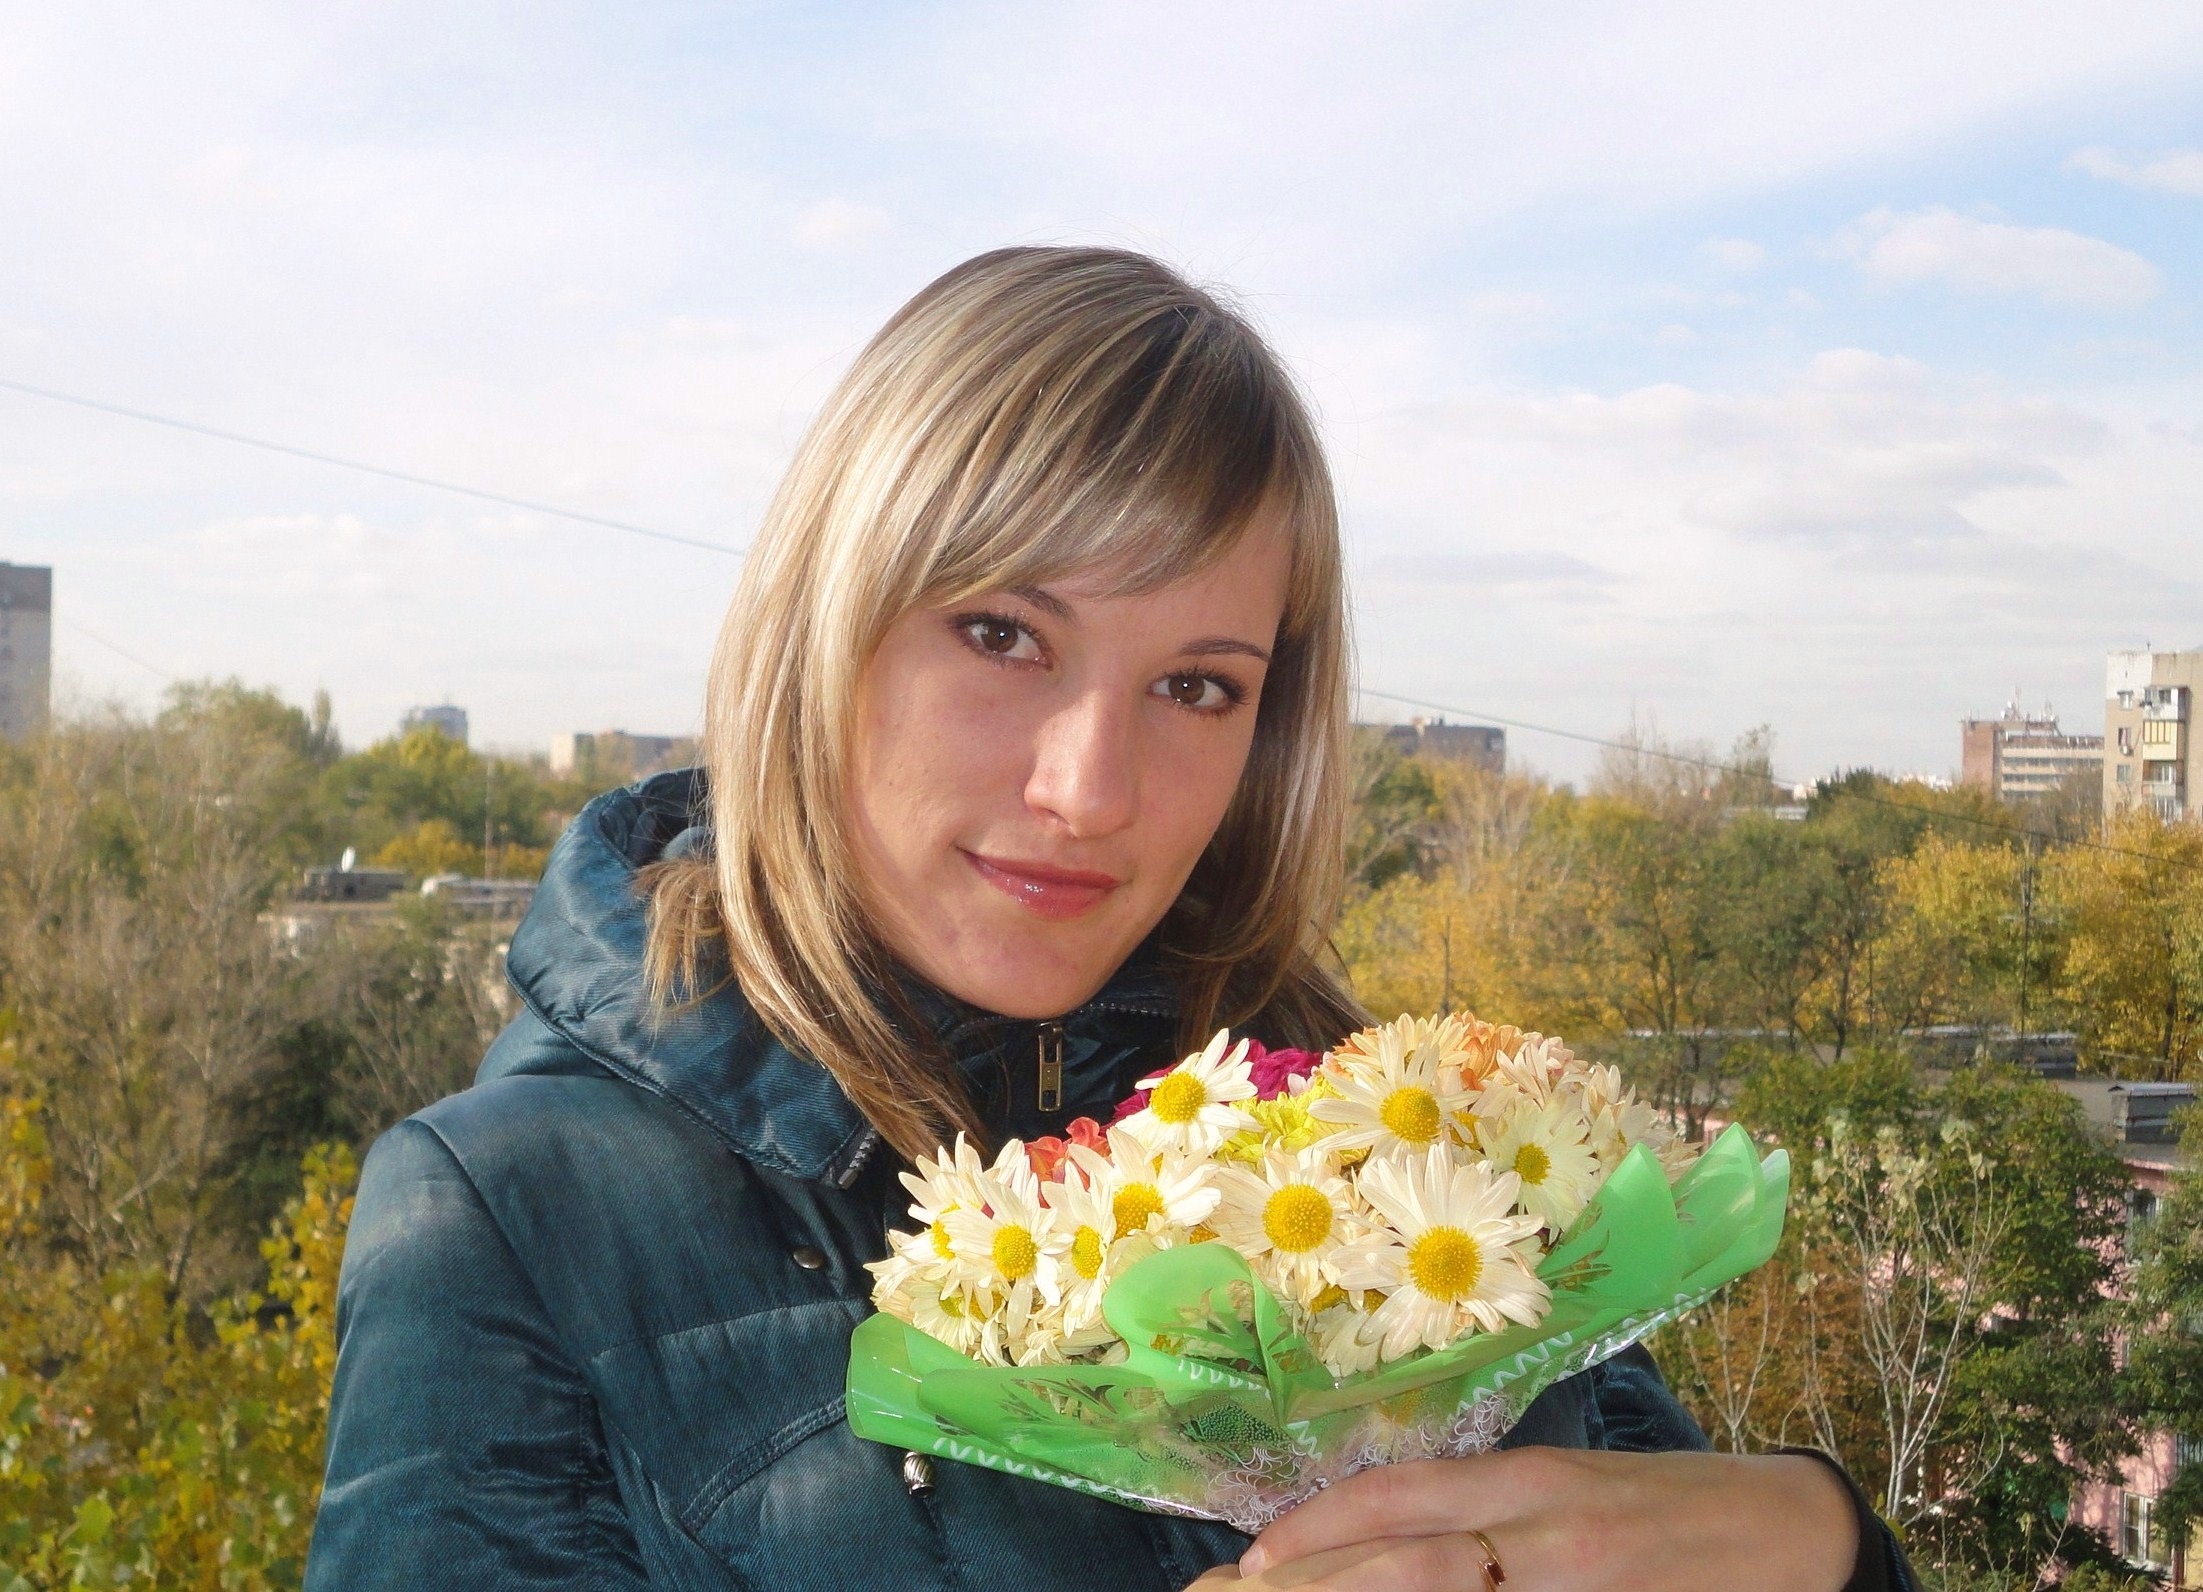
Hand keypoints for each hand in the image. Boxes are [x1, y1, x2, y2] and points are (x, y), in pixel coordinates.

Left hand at [1186, 1448, 1856, 1590]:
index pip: (1402, 1497)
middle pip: (1411, 1558)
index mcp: (1530, 1482)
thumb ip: (1485, 1514)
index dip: (1323, 1527)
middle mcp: (1547, 1526)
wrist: (1793, 1533)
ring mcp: (1582, 1579)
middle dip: (1327, 1579)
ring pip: (1452, 1591)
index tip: (1258, 1558)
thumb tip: (1394, 1546)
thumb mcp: (1569, 1492)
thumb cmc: (1665, 1510)